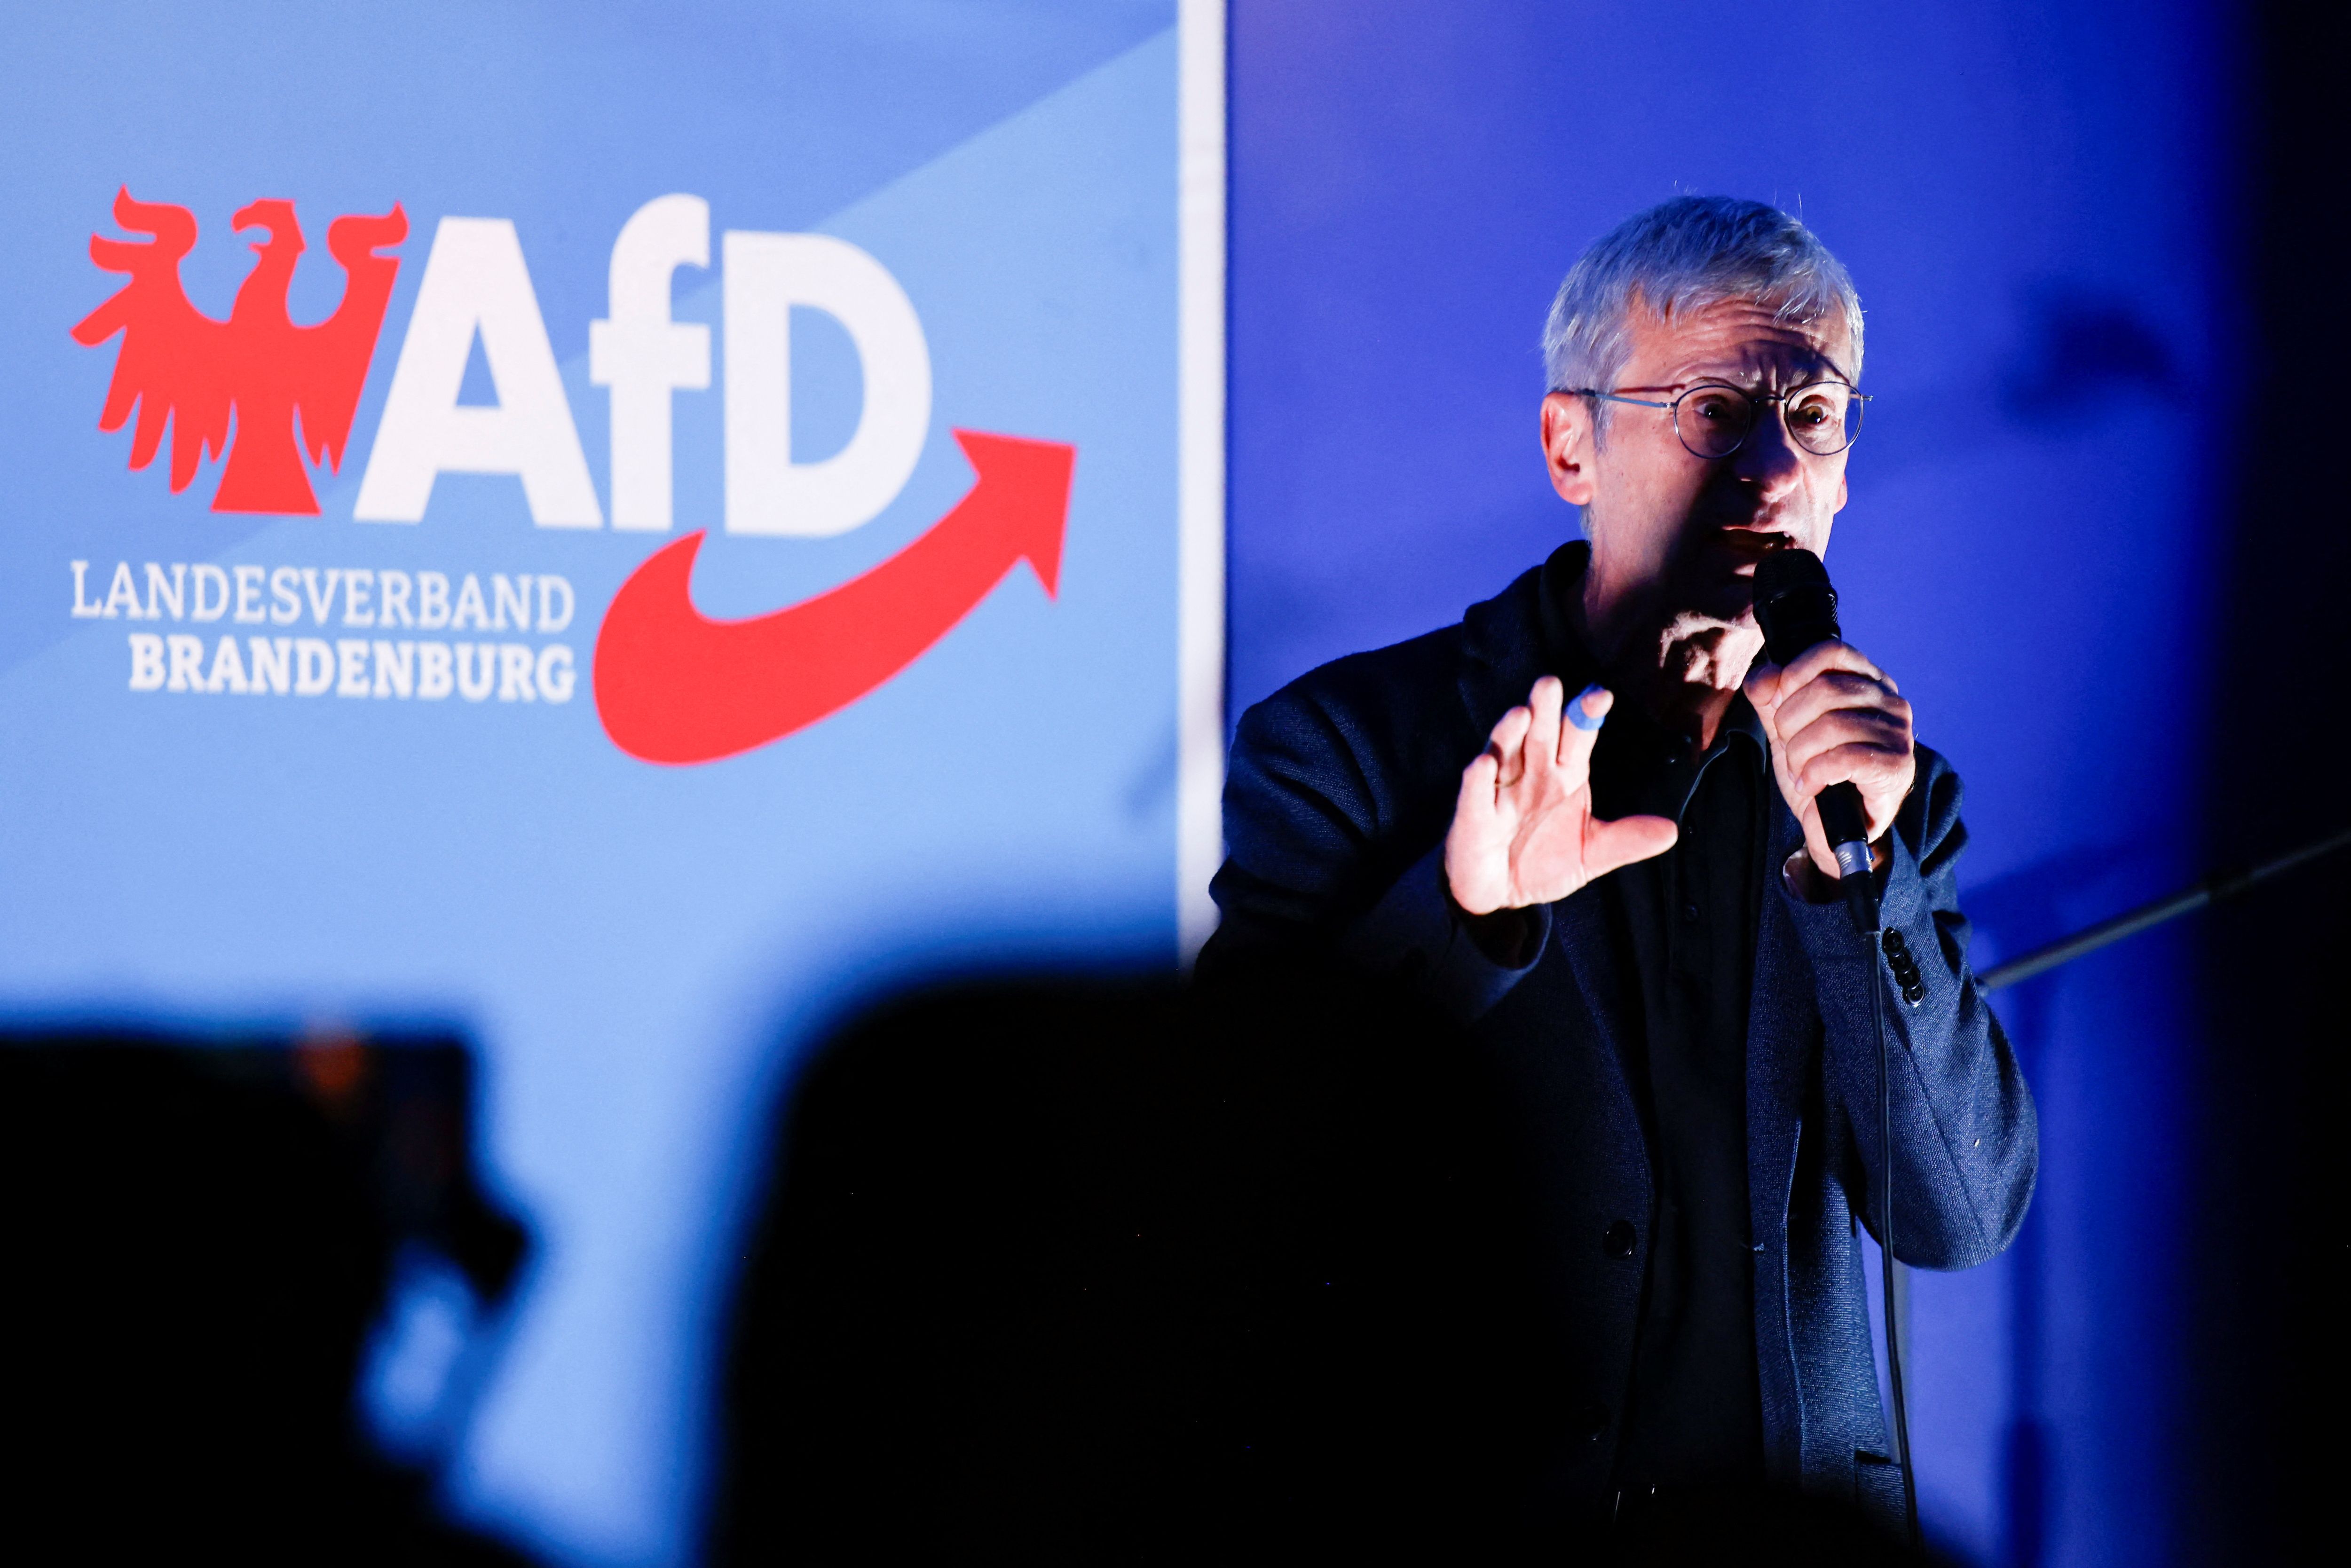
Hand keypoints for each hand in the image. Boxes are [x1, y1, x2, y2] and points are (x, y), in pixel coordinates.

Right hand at [1444, 676, 1679, 914]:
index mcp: (1565, 775)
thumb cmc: (1545, 863)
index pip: (1577, 738)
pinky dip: (1478, 779)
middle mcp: (1532, 774)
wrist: (1502, 896)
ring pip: (1503, 753)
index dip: (1586, 716)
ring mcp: (1501, 791)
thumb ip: (1626, 840)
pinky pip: (1475, 793)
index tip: (1601, 695)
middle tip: (1550, 683)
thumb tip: (1671, 831)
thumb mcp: (1592, 854)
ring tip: (1520, 714)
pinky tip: (1483, 764)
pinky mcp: (1474, 815)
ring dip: (1508, 733)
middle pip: (1538, 735)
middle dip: (1543, 710)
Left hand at [1744, 640, 1915, 880]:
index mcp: (1867, 682)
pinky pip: (1845, 758)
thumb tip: (1766, 675)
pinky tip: (1810, 785)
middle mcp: (1890, 701)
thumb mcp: (1787, 729)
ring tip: (1799, 771)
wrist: (1839, 828)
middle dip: (1789, 722)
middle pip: (1825, 688)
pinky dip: (1815, 773)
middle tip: (1788, 748)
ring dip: (1800, 753)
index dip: (1795, 673)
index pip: (1831, 652)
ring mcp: (1898, 733)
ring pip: (1833, 724)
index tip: (1778, 704)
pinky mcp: (1897, 767)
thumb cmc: (1819, 772)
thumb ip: (1770, 698)